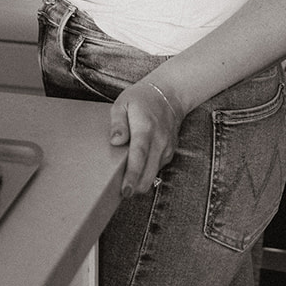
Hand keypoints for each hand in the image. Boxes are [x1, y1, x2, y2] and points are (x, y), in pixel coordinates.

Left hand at [109, 76, 183, 197]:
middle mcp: (159, 141)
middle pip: (148, 174)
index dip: (132, 176)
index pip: (139, 157)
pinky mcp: (170, 152)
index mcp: (145, 128)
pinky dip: (147, 172)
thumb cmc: (142, 99)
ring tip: (127, 179)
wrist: (169, 94)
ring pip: (154, 175)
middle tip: (121, 190)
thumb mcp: (123, 103)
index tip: (125, 191)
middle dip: (135, 187)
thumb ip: (118, 123)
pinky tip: (138, 167)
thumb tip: (116, 141)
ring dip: (141, 181)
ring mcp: (167, 148)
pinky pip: (157, 168)